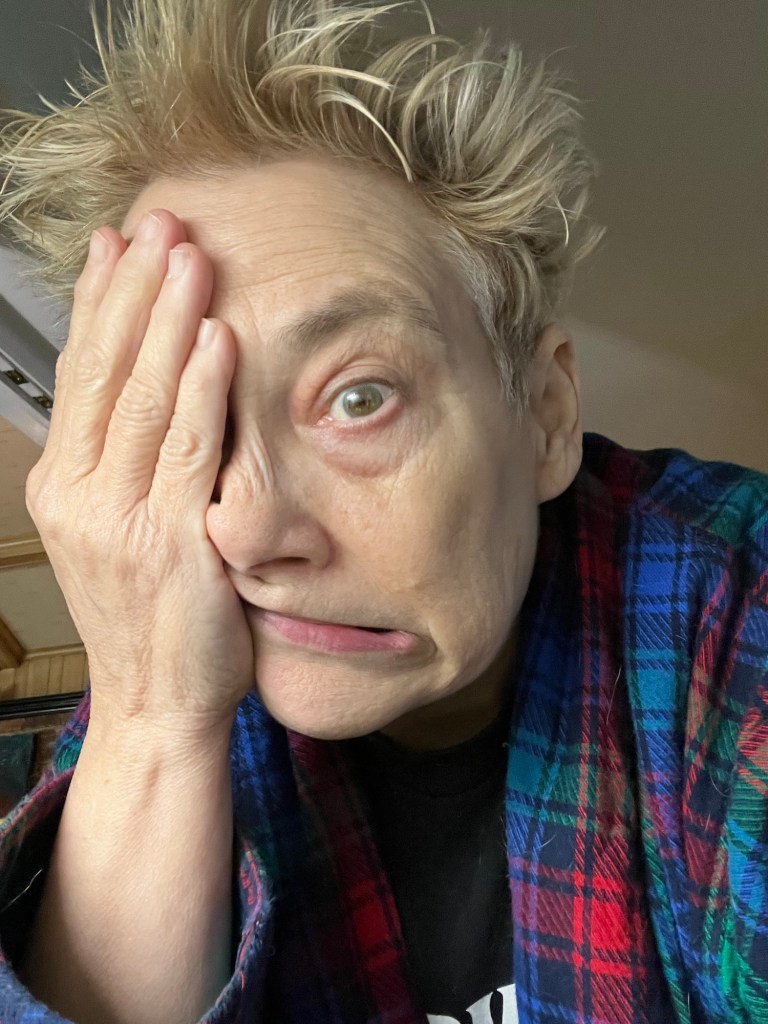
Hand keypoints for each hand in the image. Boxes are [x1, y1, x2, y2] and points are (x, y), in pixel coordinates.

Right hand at [25, 209, 254, 736]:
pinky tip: (216, 336)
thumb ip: (126, 470)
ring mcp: (118, 518)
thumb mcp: (115, 537)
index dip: (98, 305)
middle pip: (104, 371)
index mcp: (64, 488)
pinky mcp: (167, 542)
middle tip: (158, 223)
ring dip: (166, 319)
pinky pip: (188, 449)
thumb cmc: (148, 623)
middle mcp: (79, 495)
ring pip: (143, 398)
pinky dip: (203, 388)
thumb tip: (149, 400)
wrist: (155, 705)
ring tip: (186, 254)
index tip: (116, 248)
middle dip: (132, 290)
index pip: (81, 376)